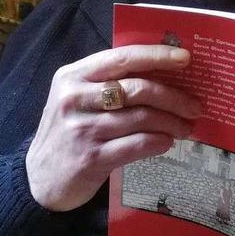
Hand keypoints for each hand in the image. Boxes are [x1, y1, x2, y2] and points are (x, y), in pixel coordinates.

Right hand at [26, 44, 201, 210]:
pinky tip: (167, 142)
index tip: (185, 58)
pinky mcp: (91, 157)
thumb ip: (108, 84)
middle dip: (173, 96)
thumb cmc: (67, 132)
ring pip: (141, 117)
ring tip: (186, 127)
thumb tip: (161, 74)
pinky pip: (136, 145)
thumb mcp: (77, 99)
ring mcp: (82, 128)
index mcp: (73, 75)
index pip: (122, 58)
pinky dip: (158, 142)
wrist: (39, 179)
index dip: (156, 56)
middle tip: (195, 105)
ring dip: (171, 122)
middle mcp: (75, 98)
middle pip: (137, 88)